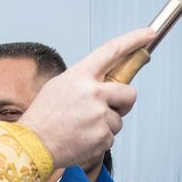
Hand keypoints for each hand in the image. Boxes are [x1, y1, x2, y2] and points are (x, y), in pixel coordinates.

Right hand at [20, 28, 152, 169]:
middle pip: (129, 93)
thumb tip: (103, 81)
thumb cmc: (43, 118)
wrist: (33, 146)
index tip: (148, 35)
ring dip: (105, 125)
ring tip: (81, 128)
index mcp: (80, 75)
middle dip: (123, 102)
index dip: (134, 40)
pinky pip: (110, 137)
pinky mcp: (102, 136)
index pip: (112, 51)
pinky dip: (99, 140)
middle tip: (110, 109)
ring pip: (118, 120)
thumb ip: (83, 81)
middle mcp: (93, 93)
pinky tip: (81, 139)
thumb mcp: (58, 86)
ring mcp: (99, 115)